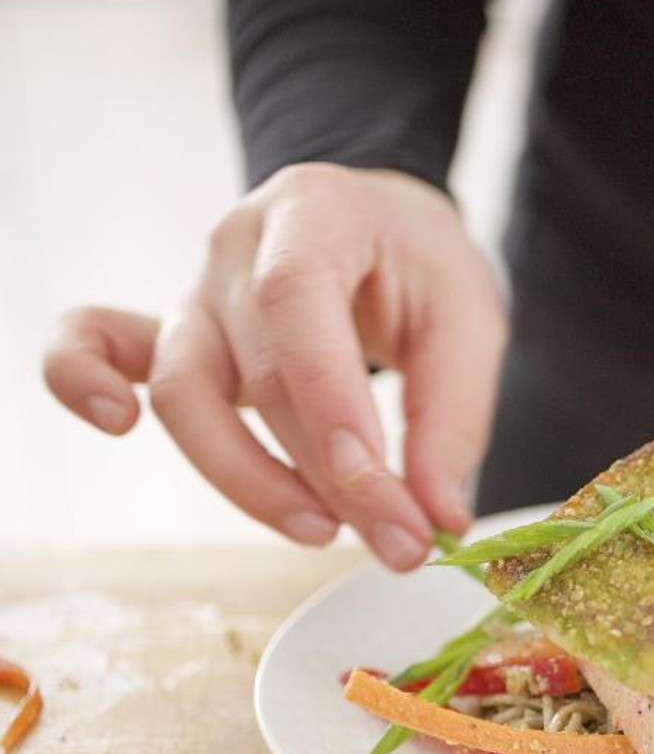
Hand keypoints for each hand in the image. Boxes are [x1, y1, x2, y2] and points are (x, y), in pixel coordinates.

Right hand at [44, 164, 505, 568]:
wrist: (383, 227)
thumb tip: (437, 519)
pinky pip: (100, 347)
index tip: (378, 489)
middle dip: (327, 474)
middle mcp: (238, 246)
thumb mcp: (469, 323)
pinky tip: (115, 422)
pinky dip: (84, 380)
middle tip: (399, 542)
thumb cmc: (423, 268)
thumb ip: (454, 420)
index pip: (297, 302)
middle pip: (256, 371)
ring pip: (184, 392)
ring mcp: (195, 291)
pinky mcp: (175, 335)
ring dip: (248, 477)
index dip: (330, 403)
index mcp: (316, 212)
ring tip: (325, 530)